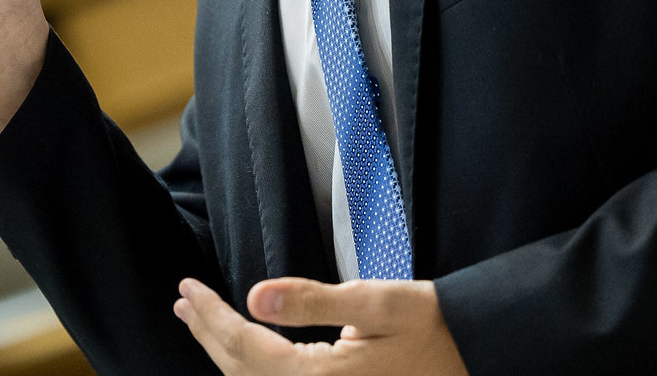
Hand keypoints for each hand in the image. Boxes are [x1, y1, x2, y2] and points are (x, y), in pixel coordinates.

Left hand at [173, 276, 468, 374]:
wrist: (473, 355)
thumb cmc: (432, 326)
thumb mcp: (377, 302)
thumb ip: (313, 300)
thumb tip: (255, 296)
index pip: (244, 347)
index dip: (211, 317)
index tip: (187, 288)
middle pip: (241, 373)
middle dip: (208, 334)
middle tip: (184, 302)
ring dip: (223, 353)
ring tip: (201, 322)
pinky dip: (249, 370)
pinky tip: (243, 351)